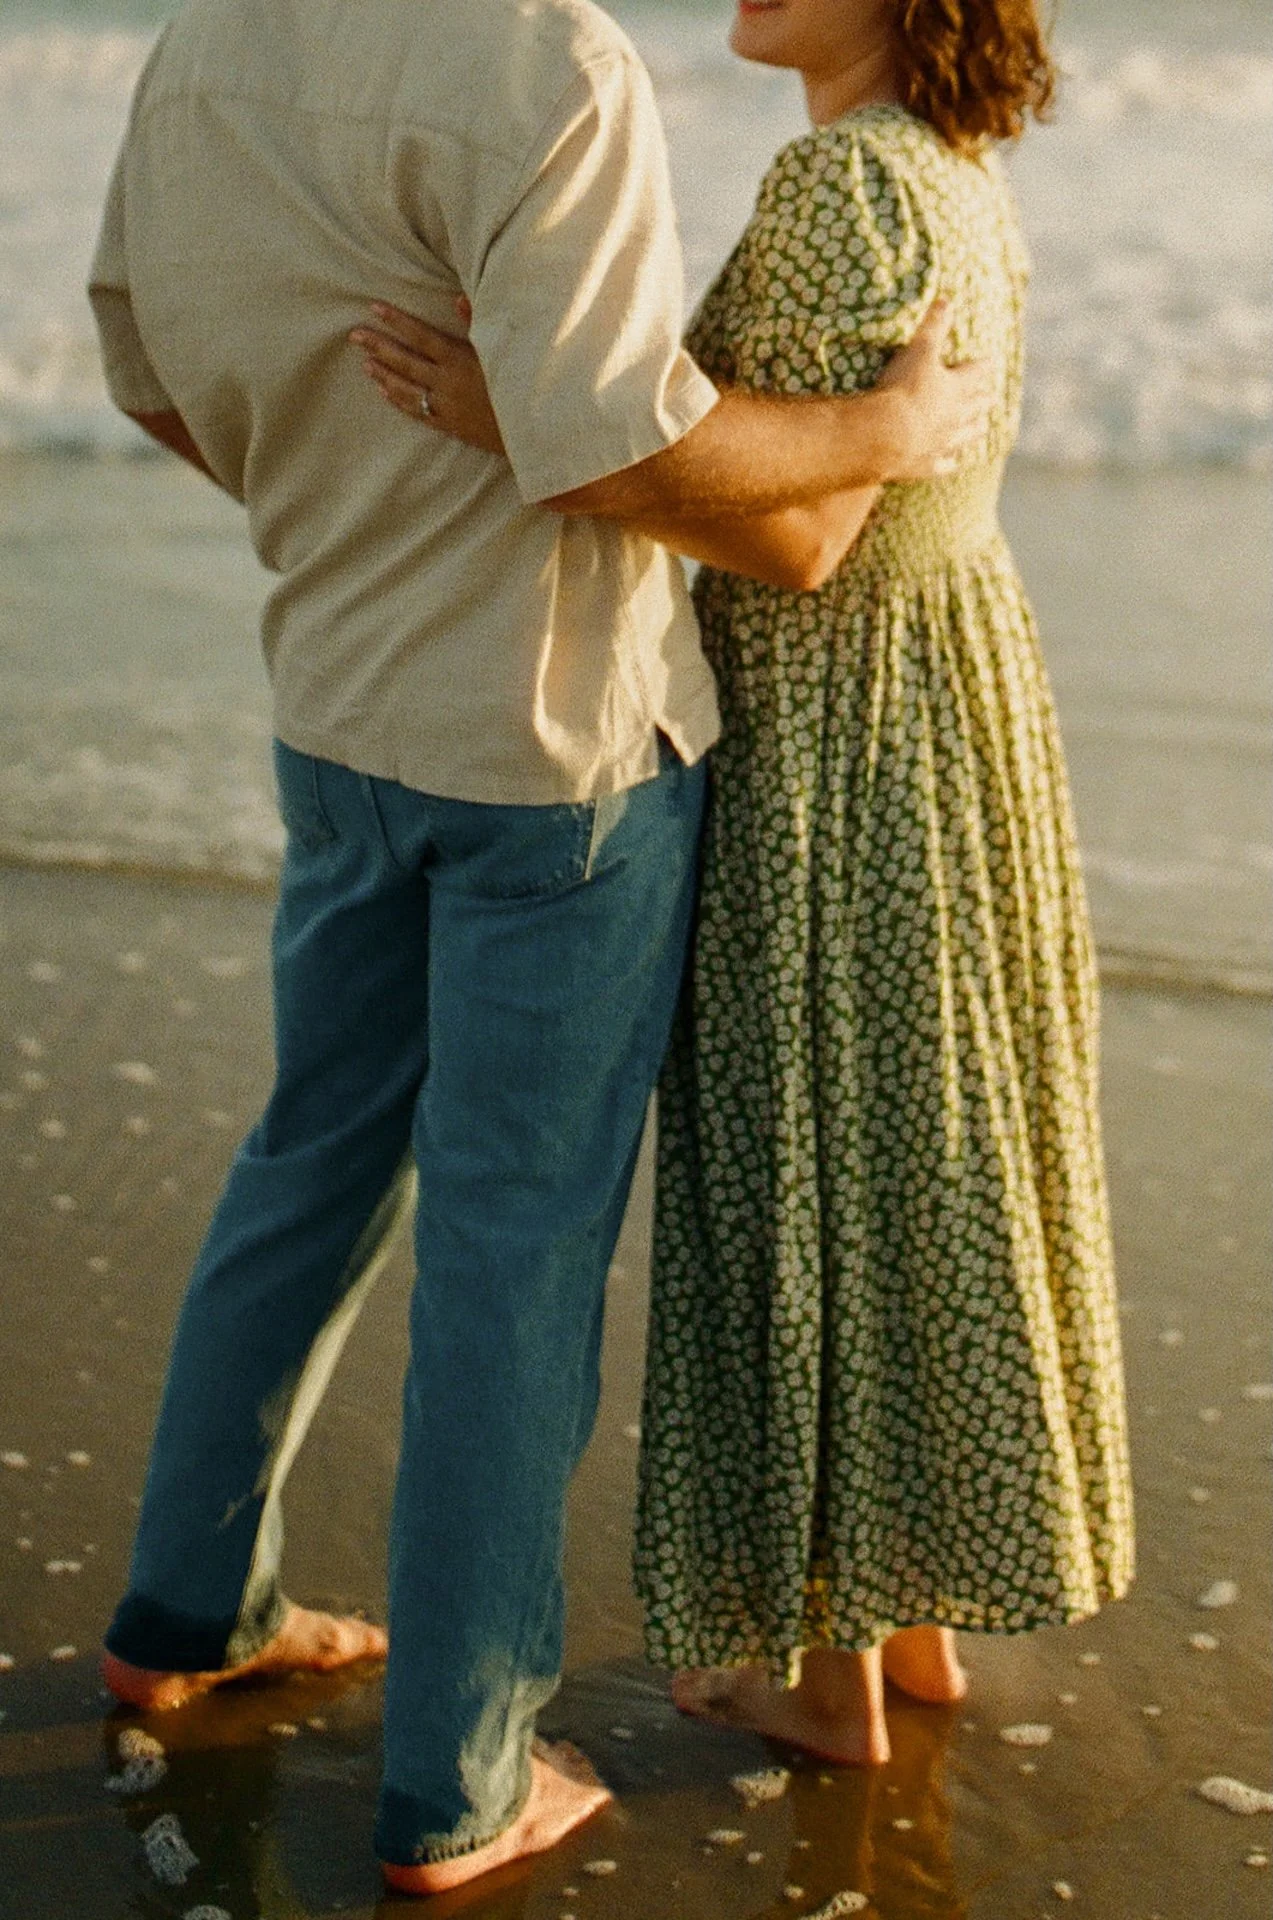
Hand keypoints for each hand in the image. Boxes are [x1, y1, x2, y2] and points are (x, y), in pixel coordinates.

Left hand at [350, 299, 506, 456]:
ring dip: (385, 375)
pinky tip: (385, 393)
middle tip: (354, 335)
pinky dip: (399, 402)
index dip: (397, 321)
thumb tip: (458, 297)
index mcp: (459, 360)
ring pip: (406, 389)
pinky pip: (418, 412)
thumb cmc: (520, 384)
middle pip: (405, 362)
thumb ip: (478, 324)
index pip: (421, 336)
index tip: (374, 308)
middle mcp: (447, 383)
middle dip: (378, 347)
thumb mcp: (501, 351)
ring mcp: (446, 406)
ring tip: (366, 364)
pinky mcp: (450, 425)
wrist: (529, 431)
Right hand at [875, 300, 995, 479]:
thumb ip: (933, 326)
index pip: (976, 373)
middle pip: (976, 406)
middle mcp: (956, 417)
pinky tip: (954, 462)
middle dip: (984, 399)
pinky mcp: (928, 465)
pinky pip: (945, 464)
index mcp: (956, 387)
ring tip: (982, 427)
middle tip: (993, 396)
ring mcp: (944, 443)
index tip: (993, 361)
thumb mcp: (918, 351)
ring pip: (966, 436)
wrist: (885, 435)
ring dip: (975, 430)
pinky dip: (951, 462)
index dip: (984, 366)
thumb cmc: (902, 389)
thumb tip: (946, 300)